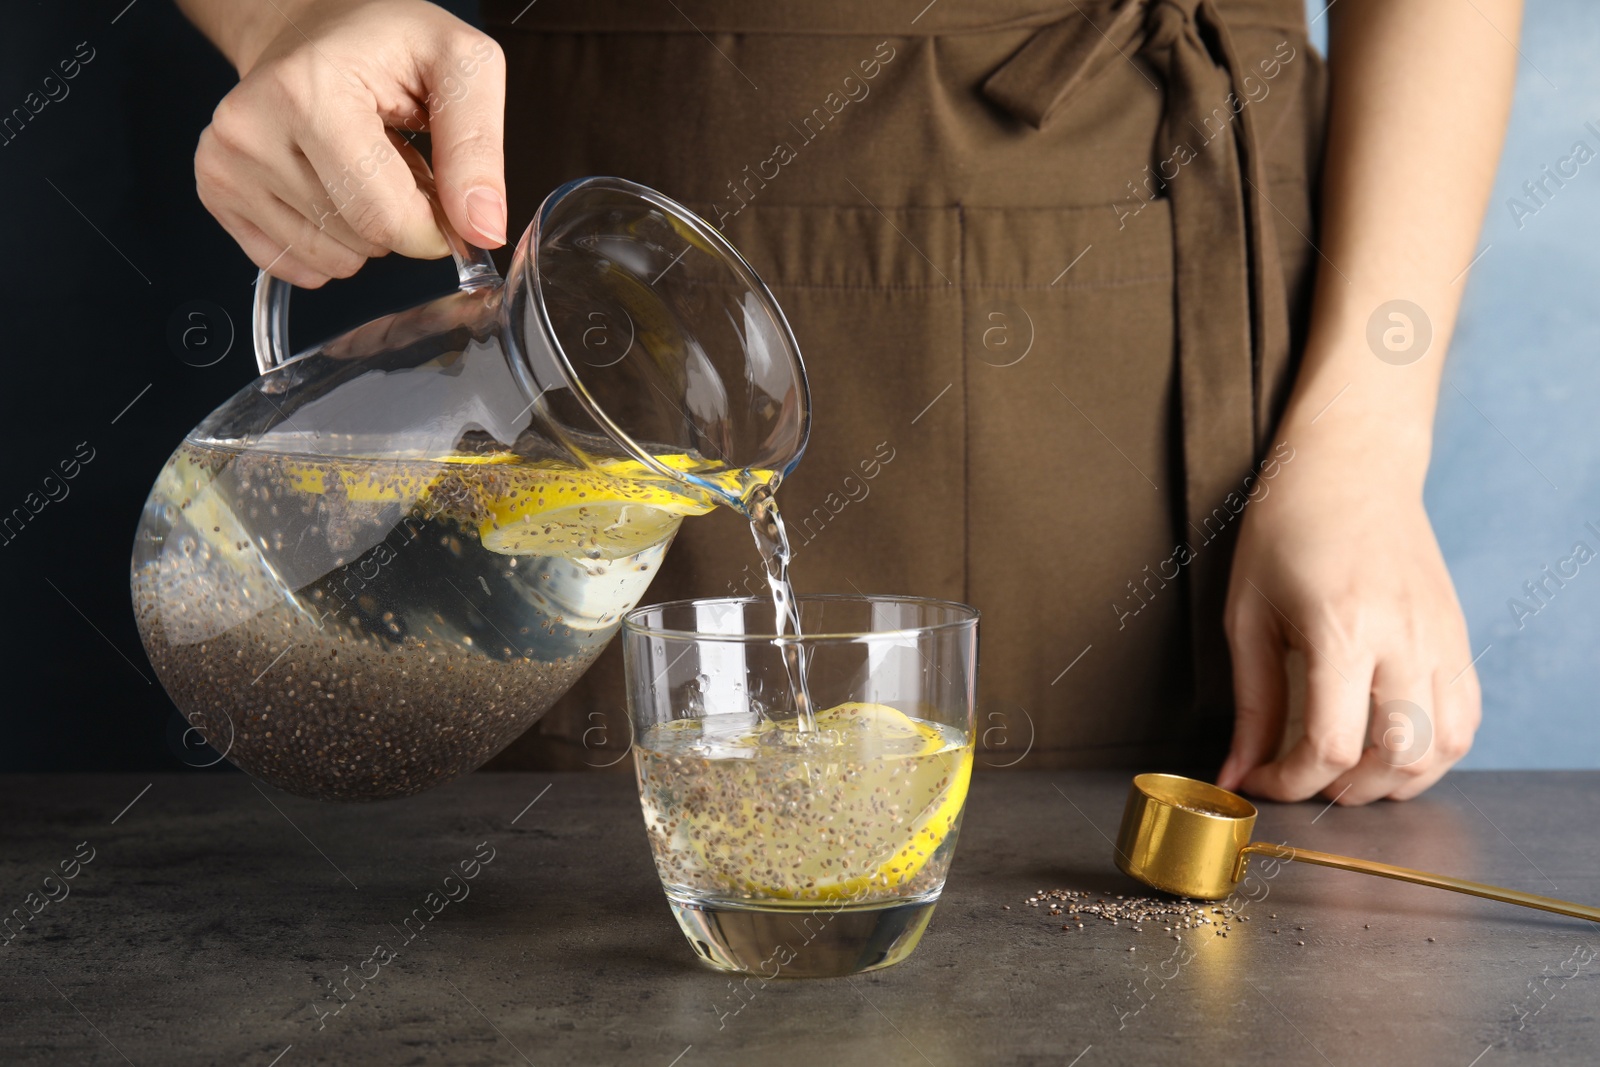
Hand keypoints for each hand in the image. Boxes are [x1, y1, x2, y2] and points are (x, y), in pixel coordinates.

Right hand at [193, 0, 505, 286]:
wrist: (308, 24)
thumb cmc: (384, 40)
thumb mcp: (460, 65)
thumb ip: (479, 148)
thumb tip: (483, 229)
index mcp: (309, 92)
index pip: (385, 218)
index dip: (432, 225)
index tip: (440, 191)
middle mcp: (251, 128)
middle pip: (360, 242)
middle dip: (399, 221)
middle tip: (395, 159)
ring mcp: (226, 162)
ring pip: (330, 260)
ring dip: (364, 231)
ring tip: (361, 166)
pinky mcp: (216, 189)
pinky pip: (293, 264)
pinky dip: (327, 241)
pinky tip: (328, 187)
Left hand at [1216, 434, 1480, 804]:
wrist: (1351, 467)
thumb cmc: (1286, 529)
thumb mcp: (1248, 614)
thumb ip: (1250, 701)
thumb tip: (1237, 771)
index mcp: (1342, 628)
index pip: (1330, 744)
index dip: (1292, 781)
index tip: (1263, 780)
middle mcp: (1404, 637)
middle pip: (1396, 757)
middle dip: (1345, 791)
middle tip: (1305, 780)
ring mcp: (1441, 637)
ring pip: (1444, 748)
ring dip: (1396, 780)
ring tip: (1349, 772)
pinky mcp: (1458, 636)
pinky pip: (1464, 718)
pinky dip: (1432, 752)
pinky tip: (1389, 746)